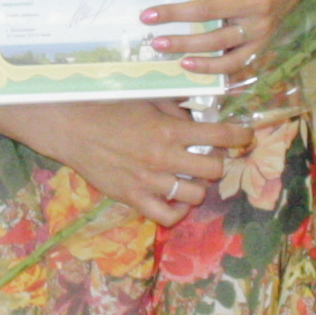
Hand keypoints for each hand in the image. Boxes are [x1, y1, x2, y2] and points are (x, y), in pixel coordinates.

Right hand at [6, 97, 253, 229]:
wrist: (71, 127)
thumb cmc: (108, 107)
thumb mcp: (146, 98)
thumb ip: (176, 109)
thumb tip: (199, 116)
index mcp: (169, 130)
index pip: (220, 135)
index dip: (240, 135)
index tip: (244, 135)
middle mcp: (164, 157)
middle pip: (213, 169)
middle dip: (217, 161)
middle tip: (208, 155)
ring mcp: (149, 181)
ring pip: (195, 194)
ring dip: (198, 184)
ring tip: (189, 176)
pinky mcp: (133, 197)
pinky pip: (167, 216)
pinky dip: (178, 211)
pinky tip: (177, 200)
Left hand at [139, 0, 294, 82]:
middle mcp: (253, 0)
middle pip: (205, 10)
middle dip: (172, 15)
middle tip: (147, 17)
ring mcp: (259, 27)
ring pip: (216, 40)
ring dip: (184, 43)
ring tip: (159, 43)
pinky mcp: (262, 46)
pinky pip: (232, 63)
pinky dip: (208, 66)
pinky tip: (186, 64)